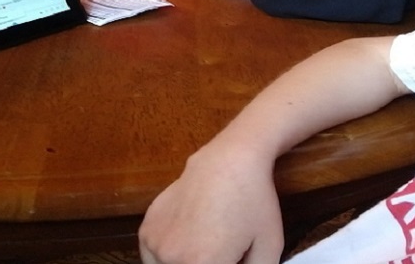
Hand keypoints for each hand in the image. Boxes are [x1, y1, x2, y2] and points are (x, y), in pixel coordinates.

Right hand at [138, 144, 283, 263]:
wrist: (231, 161)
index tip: (230, 260)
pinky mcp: (147, 228)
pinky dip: (165, 259)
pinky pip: (152, 258)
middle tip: (220, 254)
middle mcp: (172, 257)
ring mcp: (154, 242)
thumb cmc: (254, 204)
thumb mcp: (268, 250)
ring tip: (203, 251)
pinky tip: (185, 246)